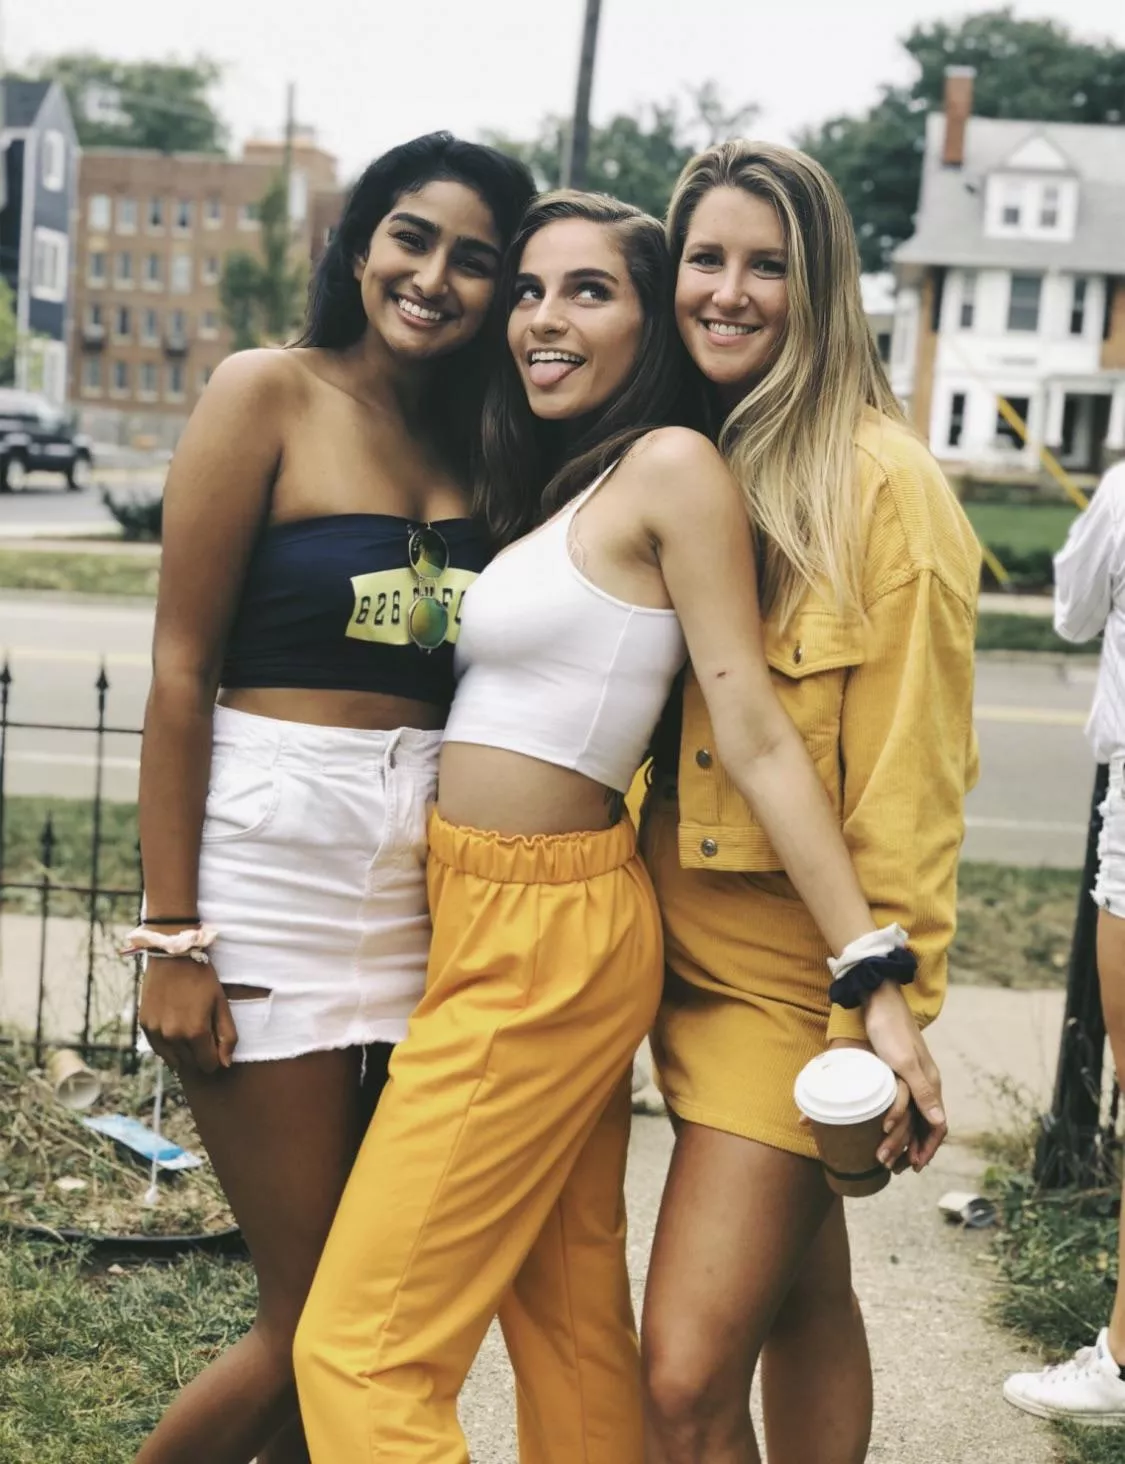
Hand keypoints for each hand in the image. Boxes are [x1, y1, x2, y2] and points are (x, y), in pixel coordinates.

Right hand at [139, 958, 237, 1074]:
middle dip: (199, 1054)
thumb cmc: (202, 979)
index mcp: (195, 1032)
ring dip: (183, 1052)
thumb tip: (225, 1063)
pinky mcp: (144, 1025)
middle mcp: (173, 1036)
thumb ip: (227, 1036)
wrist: (173, 956)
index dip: (215, 1058)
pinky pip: (158, 1047)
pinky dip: (168, 1044)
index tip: (216, 1044)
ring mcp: (156, 1032)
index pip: (208, 1064)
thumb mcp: (221, 1004)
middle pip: (191, 1063)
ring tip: (189, 1030)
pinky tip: (175, 1028)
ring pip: (173, 1059)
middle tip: (204, 1033)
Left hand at [853, 982, 947, 1169]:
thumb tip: (939, 1123)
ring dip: (904, 1138)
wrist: (879, 1000)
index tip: (914, 1166)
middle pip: (926, 1125)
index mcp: (930, 1083)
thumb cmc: (889, 1029)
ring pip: (914, 1116)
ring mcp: (912, 1077)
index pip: (937, 1125)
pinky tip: (884, 1126)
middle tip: (896, 1167)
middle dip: (914, 1149)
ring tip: (889, 1155)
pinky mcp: (898, 1071)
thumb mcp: (904, 1062)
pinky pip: (903, 1104)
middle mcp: (925, 1083)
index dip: (928, 1148)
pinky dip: (897, 1120)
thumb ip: (922, 1091)